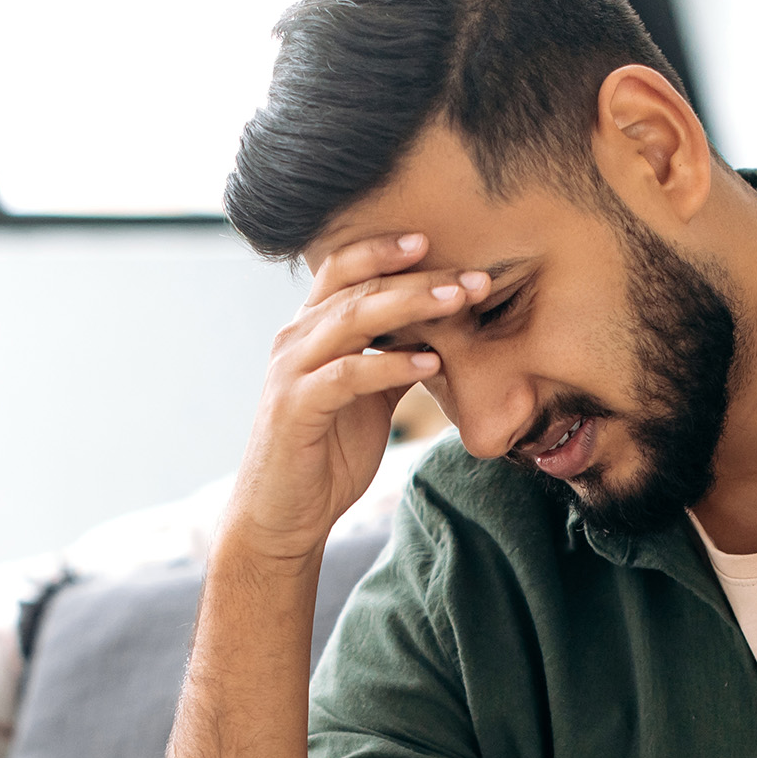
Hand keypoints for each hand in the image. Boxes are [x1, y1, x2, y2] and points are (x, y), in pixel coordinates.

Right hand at [223, 233, 488, 564]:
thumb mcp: (370, 397)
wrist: (283, 515)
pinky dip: (391, 364)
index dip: (388, 250)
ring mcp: (292, 371)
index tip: (439, 241)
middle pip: (359, 286)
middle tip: (473, 276)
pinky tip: (430, 362)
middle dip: (419, 277)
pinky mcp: (296, 408)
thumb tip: (442, 330)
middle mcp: (296, 339)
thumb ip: (393, 357)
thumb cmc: (326, 454)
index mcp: (311, 330)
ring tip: (459, 302)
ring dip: (412, 306)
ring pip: (354, 319)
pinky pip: (348, 374)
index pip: (345, 268)